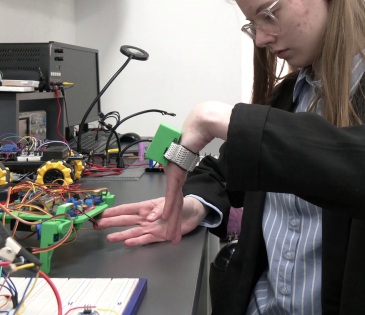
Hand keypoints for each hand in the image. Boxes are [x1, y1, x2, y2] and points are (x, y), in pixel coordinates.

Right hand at [97, 197, 206, 246]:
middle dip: (112, 222)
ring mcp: (150, 228)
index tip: (103, 213)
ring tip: (109, 238)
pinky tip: (127, 243)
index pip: (127, 209)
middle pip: (126, 221)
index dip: (114, 211)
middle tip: (99, 225)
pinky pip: (145, 239)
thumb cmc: (181, 204)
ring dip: (121, 235)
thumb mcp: (171, 203)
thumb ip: (160, 210)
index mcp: (146, 207)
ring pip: (132, 232)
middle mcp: (146, 218)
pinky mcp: (157, 236)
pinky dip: (136, 242)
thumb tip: (148, 217)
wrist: (193, 215)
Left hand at [161, 102, 232, 242]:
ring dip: (171, 219)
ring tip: (169, 234)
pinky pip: (173, 193)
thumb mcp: (193, 153)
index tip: (172, 226)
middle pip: (172, 204)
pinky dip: (170, 205)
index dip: (173, 213)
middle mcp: (172, 175)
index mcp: (175, 173)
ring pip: (172, 202)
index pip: (175, 198)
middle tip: (171, 238)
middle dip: (172, 223)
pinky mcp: (175, 172)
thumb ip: (192, 160)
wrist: (197, 127)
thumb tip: (195, 161)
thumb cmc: (195, 136)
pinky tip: (167, 216)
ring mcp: (173, 174)